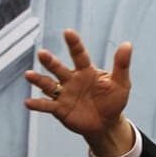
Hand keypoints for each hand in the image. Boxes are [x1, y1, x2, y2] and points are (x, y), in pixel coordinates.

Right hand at [24, 29, 133, 156]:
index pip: (79, 55)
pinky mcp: (60, 109)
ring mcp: (64, 94)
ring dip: (38, 80)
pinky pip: (47, 105)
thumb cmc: (113, 101)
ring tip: (29, 75)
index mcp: (87, 71)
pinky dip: (38, 104)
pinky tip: (28, 102)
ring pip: (48, 85)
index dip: (74, 44)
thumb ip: (122, 65)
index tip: (68, 32)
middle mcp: (72, 80)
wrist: (107, 124)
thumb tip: (127, 44)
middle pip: (59, 68)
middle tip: (42, 53)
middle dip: (50, 61)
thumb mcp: (121, 83)